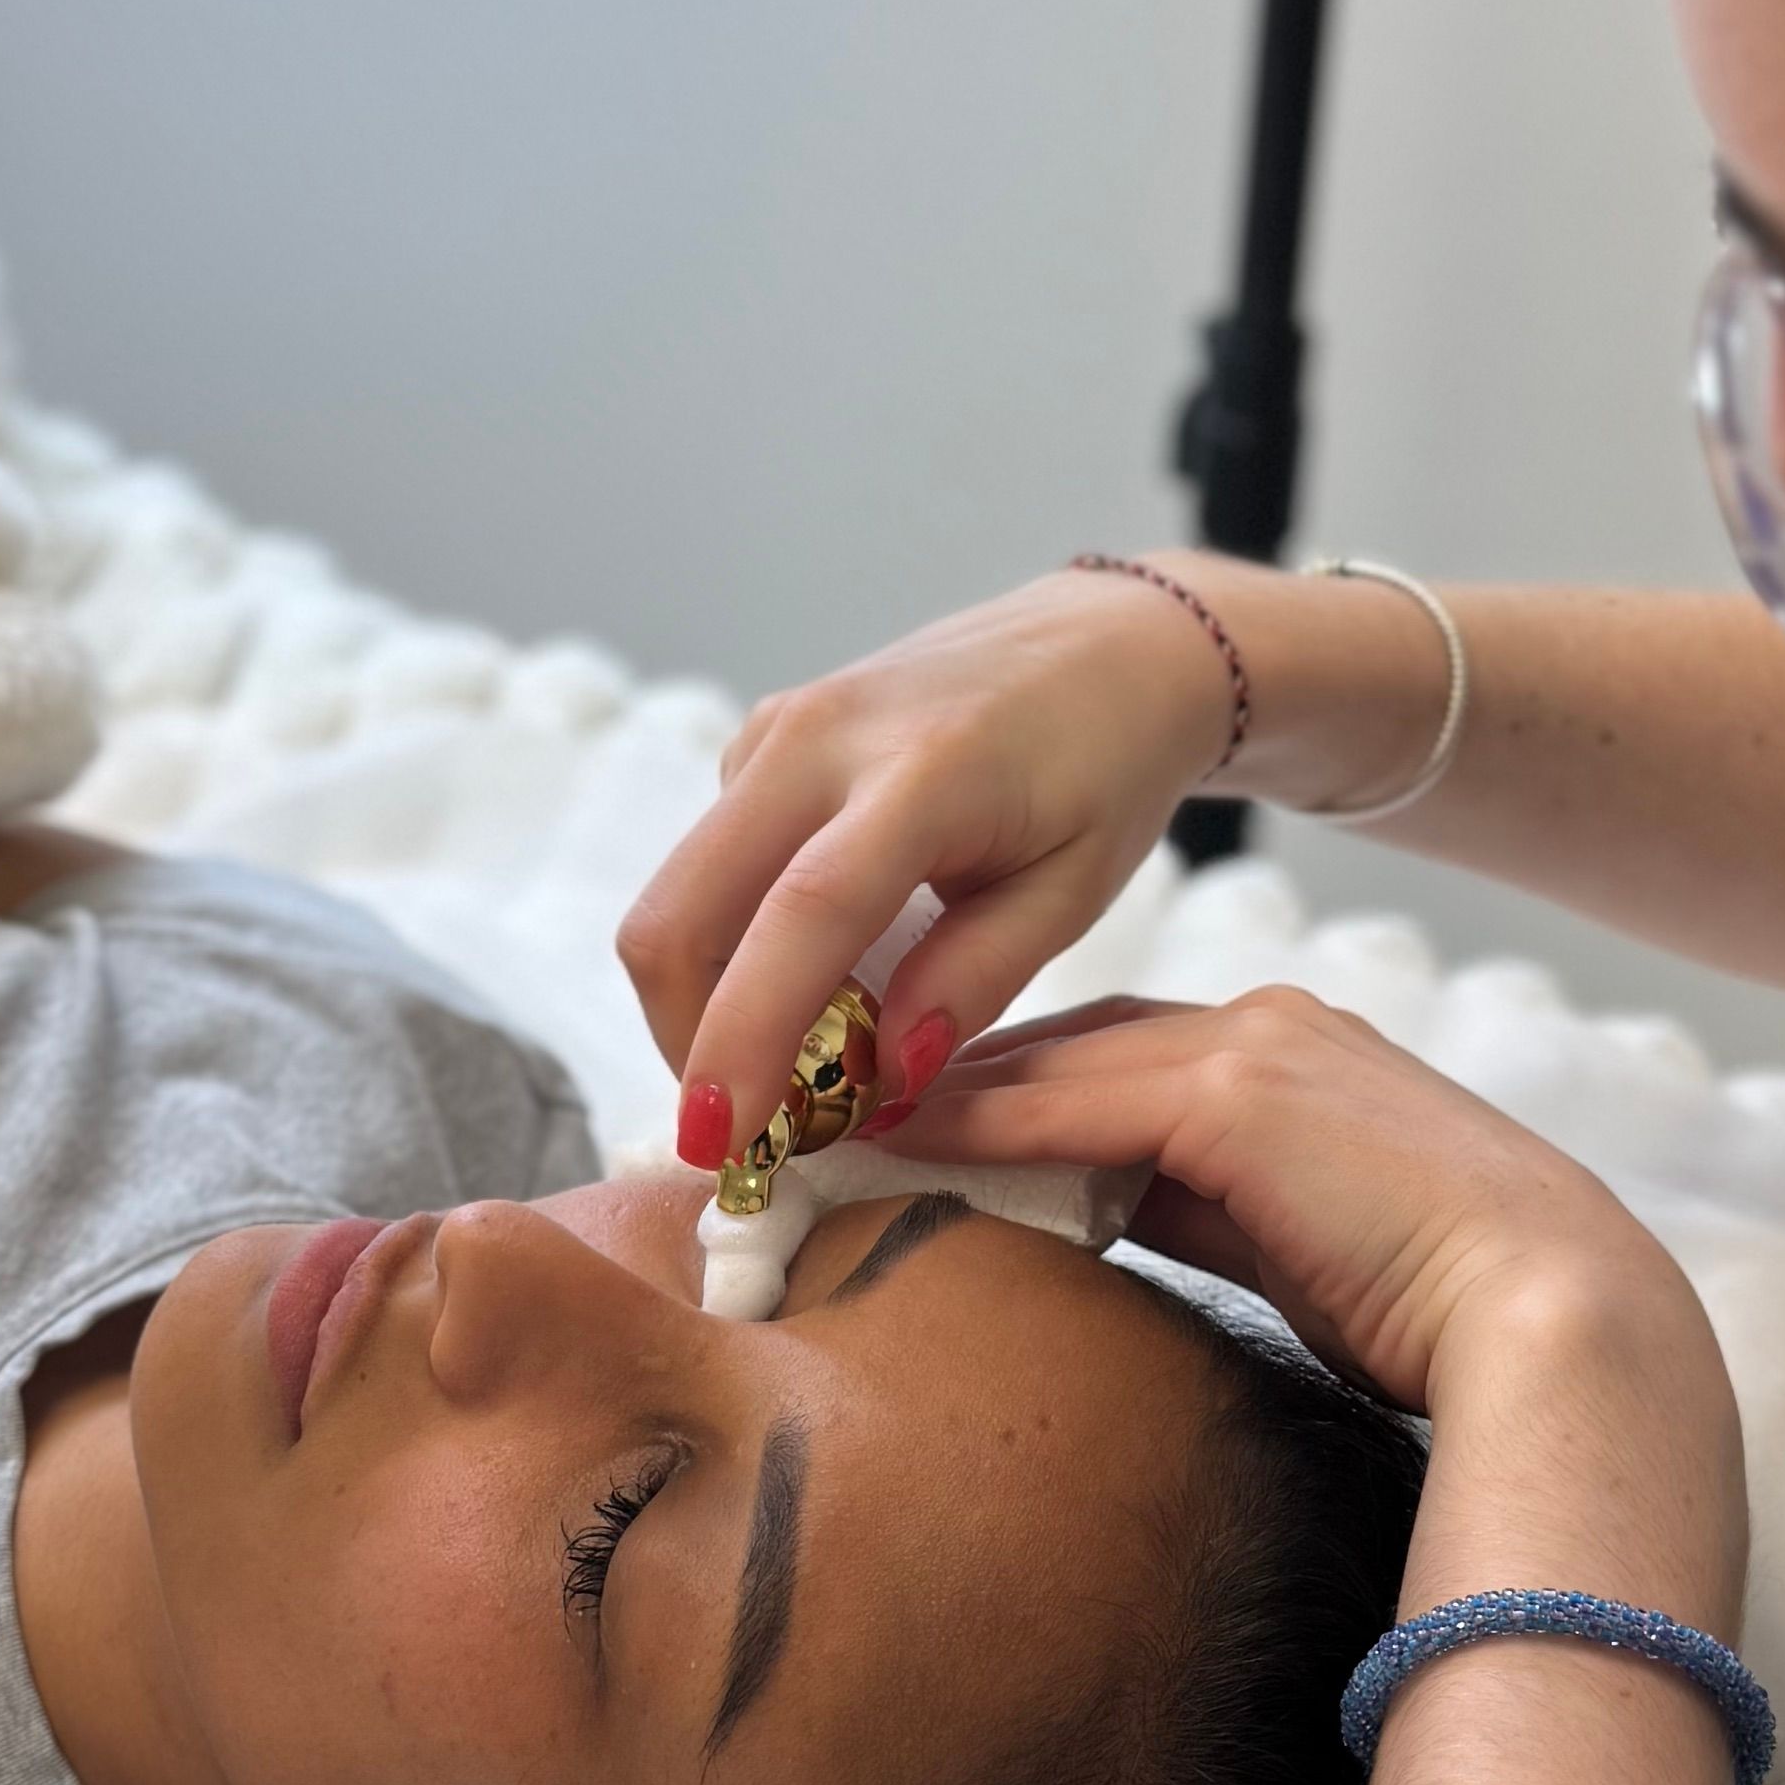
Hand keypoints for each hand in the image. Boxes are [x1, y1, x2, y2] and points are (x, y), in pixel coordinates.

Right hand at [619, 567, 1243, 1159]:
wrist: (1101, 641)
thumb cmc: (1105, 768)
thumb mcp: (1071, 891)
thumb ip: (973, 982)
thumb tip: (881, 1085)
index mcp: (922, 772)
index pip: (803, 916)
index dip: (747, 1037)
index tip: (722, 1143)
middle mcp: (820, 737)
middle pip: (681, 912)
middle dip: (688, 1041)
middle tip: (746, 1131)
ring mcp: (776, 729)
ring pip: (679, 898)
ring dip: (709, 1001)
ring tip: (797, 1064)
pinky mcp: (759, 738)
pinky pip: (708, 866)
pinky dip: (732, 947)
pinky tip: (814, 978)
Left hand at [902, 985, 1739, 1531]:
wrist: (1565, 1327)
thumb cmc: (1452, 1326)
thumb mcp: (1300, 1257)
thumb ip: (1206, 1223)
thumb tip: (1099, 1235)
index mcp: (1293, 1066)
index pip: (1111, 1069)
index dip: (1001, 1098)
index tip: (900, 1134)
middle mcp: (1270, 1030)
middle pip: (1065, 1047)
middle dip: (946, 1080)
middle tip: (827, 1120)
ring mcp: (1257, 1049)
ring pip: (1053, 1061)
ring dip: (932, 1093)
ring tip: (821, 1126)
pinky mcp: (1243, 1093)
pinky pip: (1072, 1102)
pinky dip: (972, 1119)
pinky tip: (887, 1141)